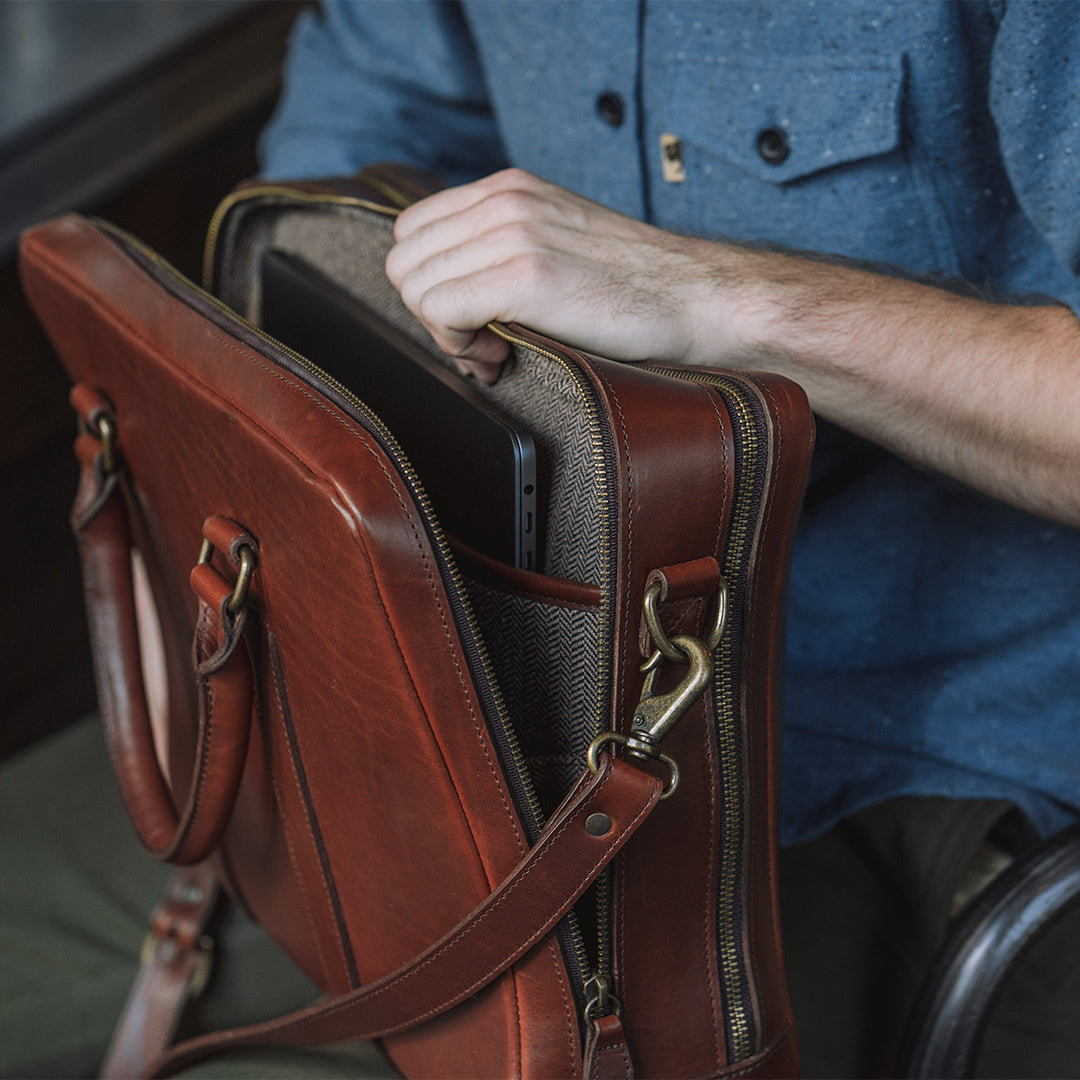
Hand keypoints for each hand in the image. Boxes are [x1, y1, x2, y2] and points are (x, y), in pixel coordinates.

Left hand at [385, 168, 742, 381]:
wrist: (698, 299)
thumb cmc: (634, 289)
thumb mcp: (560, 242)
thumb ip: (504, 247)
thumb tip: (448, 291)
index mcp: (507, 189)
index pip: (413, 232)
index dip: (431, 284)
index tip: (473, 319)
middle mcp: (503, 201)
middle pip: (404, 262)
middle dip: (431, 312)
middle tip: (480, 340)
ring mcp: (513, 234)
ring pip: (414, 288)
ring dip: (446, 333)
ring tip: (495, 348)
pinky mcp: (525, 274)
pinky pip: (441, 311)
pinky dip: (460, 346)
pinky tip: (500, 355)